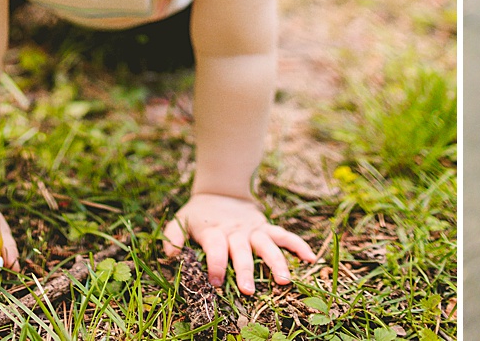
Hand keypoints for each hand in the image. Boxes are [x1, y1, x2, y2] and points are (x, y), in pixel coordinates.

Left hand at [162, 193, 315, 293]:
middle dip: (246, 270)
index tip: (216, 282)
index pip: (216, 247)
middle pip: (242, 250)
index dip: (215, 263)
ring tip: (284, 280)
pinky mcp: (265, 227)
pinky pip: (284, 235)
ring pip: (267, 244)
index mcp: (214, 231)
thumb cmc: (199, 213)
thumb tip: (169, 256)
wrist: (221, 189)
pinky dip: (298, 244)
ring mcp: (253, 229)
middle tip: (249, 290)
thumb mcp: (181, 221)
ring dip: (276, 261)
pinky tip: (310, 258)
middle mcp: (236, 230)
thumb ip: (173, 238)